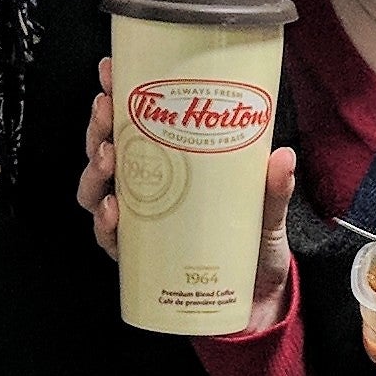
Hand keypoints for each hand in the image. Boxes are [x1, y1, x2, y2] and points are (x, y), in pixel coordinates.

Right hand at [80, 55, 298, 331]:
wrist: (254, 304)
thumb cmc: (252, 248)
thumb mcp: (267, 212)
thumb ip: (272, 188)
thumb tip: (282, 155)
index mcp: (169, 169)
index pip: (134, 126)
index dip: (116, 96)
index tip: (112, 71)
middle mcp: (145, 194)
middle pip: (105, 152)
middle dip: (98, 127)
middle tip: (106, 109)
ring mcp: (137, 228)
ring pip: (96, 192)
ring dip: (94, 171)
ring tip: (107, 156)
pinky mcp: (138, 263)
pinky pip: (110, 242)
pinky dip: (106, 226)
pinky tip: (114, 211)